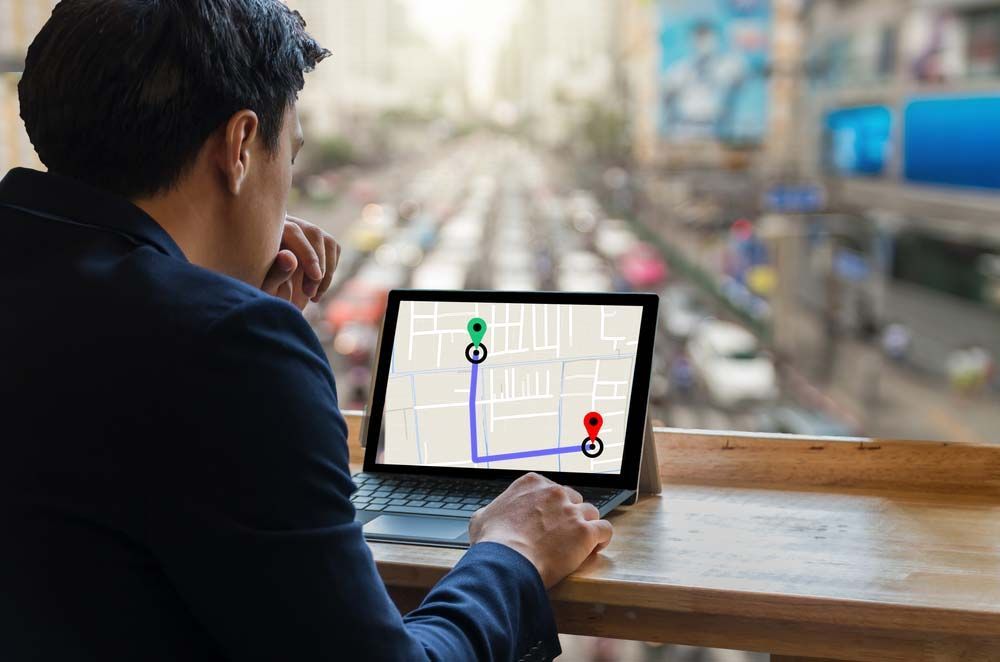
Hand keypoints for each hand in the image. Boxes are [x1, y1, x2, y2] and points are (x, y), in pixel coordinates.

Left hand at [261, 215, 340, 309]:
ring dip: (327, 270)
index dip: (307, 254)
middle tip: (310, 293)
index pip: (294, 232)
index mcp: (267, 230)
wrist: (263, 292)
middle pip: (313, 234)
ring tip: (313, 295)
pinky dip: (331, 270)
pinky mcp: (316, 240)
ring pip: (327, 241)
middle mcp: (285, 223)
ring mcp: (302, 229)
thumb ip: (276, 272)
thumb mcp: (263, 285)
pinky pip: (333, 249)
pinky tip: (318, 289)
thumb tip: (290, 258)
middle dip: (318, 264)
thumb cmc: (259, 289)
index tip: (316, 277)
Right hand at [469, 472, 612, 587]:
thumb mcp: (481, 518)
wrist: (507, 562)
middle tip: (562, 534)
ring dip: (586, 525)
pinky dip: (602, 538)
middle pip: (573, 499)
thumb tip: (490, 517)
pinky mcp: (585, 532)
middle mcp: (554, 492)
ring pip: (590, 512)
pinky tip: (596, 546)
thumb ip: (493, 511)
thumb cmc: (493, 543)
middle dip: (569, 515)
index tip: (549, 520)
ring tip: (580, 542)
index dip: (552, 507)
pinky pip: (604, 529)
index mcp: (531, 483)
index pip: (551, 490)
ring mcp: (571, 511)